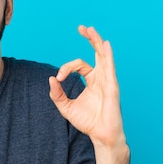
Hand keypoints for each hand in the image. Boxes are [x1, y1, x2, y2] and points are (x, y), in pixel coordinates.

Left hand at [49, 26, 124, 147]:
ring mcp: (108, 81)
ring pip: (103, 56)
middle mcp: (101, 77)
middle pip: (96, 53)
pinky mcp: (112, 87)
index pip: (79, 65)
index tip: (58, 78)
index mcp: (92, 80)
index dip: (66, 68)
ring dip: (96, 41)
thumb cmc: (87, 122)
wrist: (100, 135)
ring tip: (90, 29)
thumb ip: (57, 94)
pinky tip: (105, 44)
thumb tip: (51, 79)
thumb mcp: (66, 107)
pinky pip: (110, 68)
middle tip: (81, 27)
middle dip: (89, 39)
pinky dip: (107, 55)